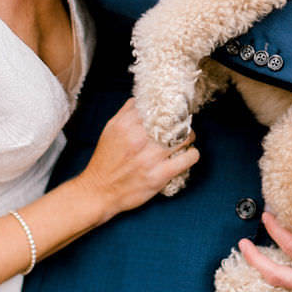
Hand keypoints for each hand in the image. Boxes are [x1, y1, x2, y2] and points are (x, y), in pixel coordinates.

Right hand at [81, 99, 198, 214]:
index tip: (174, 112)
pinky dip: (193, 155)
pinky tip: (188, 155)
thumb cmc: (105, 160)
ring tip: (186, 140)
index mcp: (126, 125)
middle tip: (182, 126)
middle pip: (174, 120)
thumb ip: (126, 113)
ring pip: (185, 137)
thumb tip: (141, 99)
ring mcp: (150, 158)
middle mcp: (138, 139)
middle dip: (181, 121)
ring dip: (189, 137)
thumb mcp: (109, 130)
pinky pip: (188, 158)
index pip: (158, 107)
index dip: (169, 108)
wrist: (99, 191)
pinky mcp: (160, 175)